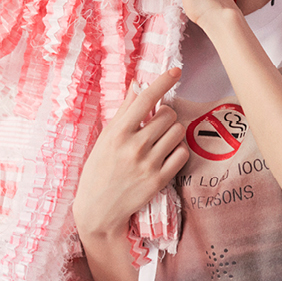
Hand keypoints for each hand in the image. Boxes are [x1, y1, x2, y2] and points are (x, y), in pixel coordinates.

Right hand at [72, 67, 187, 238]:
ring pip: (178, 132)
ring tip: (160, 140)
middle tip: (156, 124)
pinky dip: (178, 151)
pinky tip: (167, 154)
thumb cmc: (100, 169)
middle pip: (168, 115)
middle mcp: (134, 147)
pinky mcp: (159, 180)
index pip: (145, 99)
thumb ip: (124, 110)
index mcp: (118, 133)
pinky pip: (182, 154)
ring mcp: (148, 164)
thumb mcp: (106, 137)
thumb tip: (138, 83)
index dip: (163, 82)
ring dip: (173, 133)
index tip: (176, 71)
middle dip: (165, 115)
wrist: (98, 209)